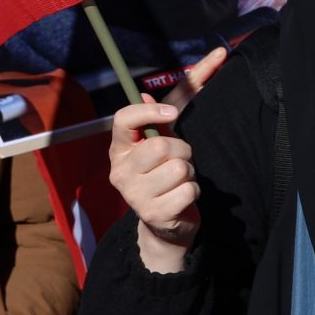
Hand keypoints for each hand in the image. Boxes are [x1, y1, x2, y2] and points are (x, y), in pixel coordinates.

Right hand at [108, 48, 227, 274]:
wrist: (167, 223)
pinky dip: (194, 192)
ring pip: (180, 166)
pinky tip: (182, 199)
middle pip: (163, 144)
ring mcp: (133, 194)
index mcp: (120, 147)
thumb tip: (146, 92)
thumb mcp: (167, 139)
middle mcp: (120, 170)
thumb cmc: (166, 174)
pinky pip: (189, 189)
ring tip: (180, 182)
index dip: (149, 112)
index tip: (171, 114)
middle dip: (183, 150)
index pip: (123, 119)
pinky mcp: (153, 214)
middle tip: (179, 163)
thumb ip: (166, 111)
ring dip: (190, 174)